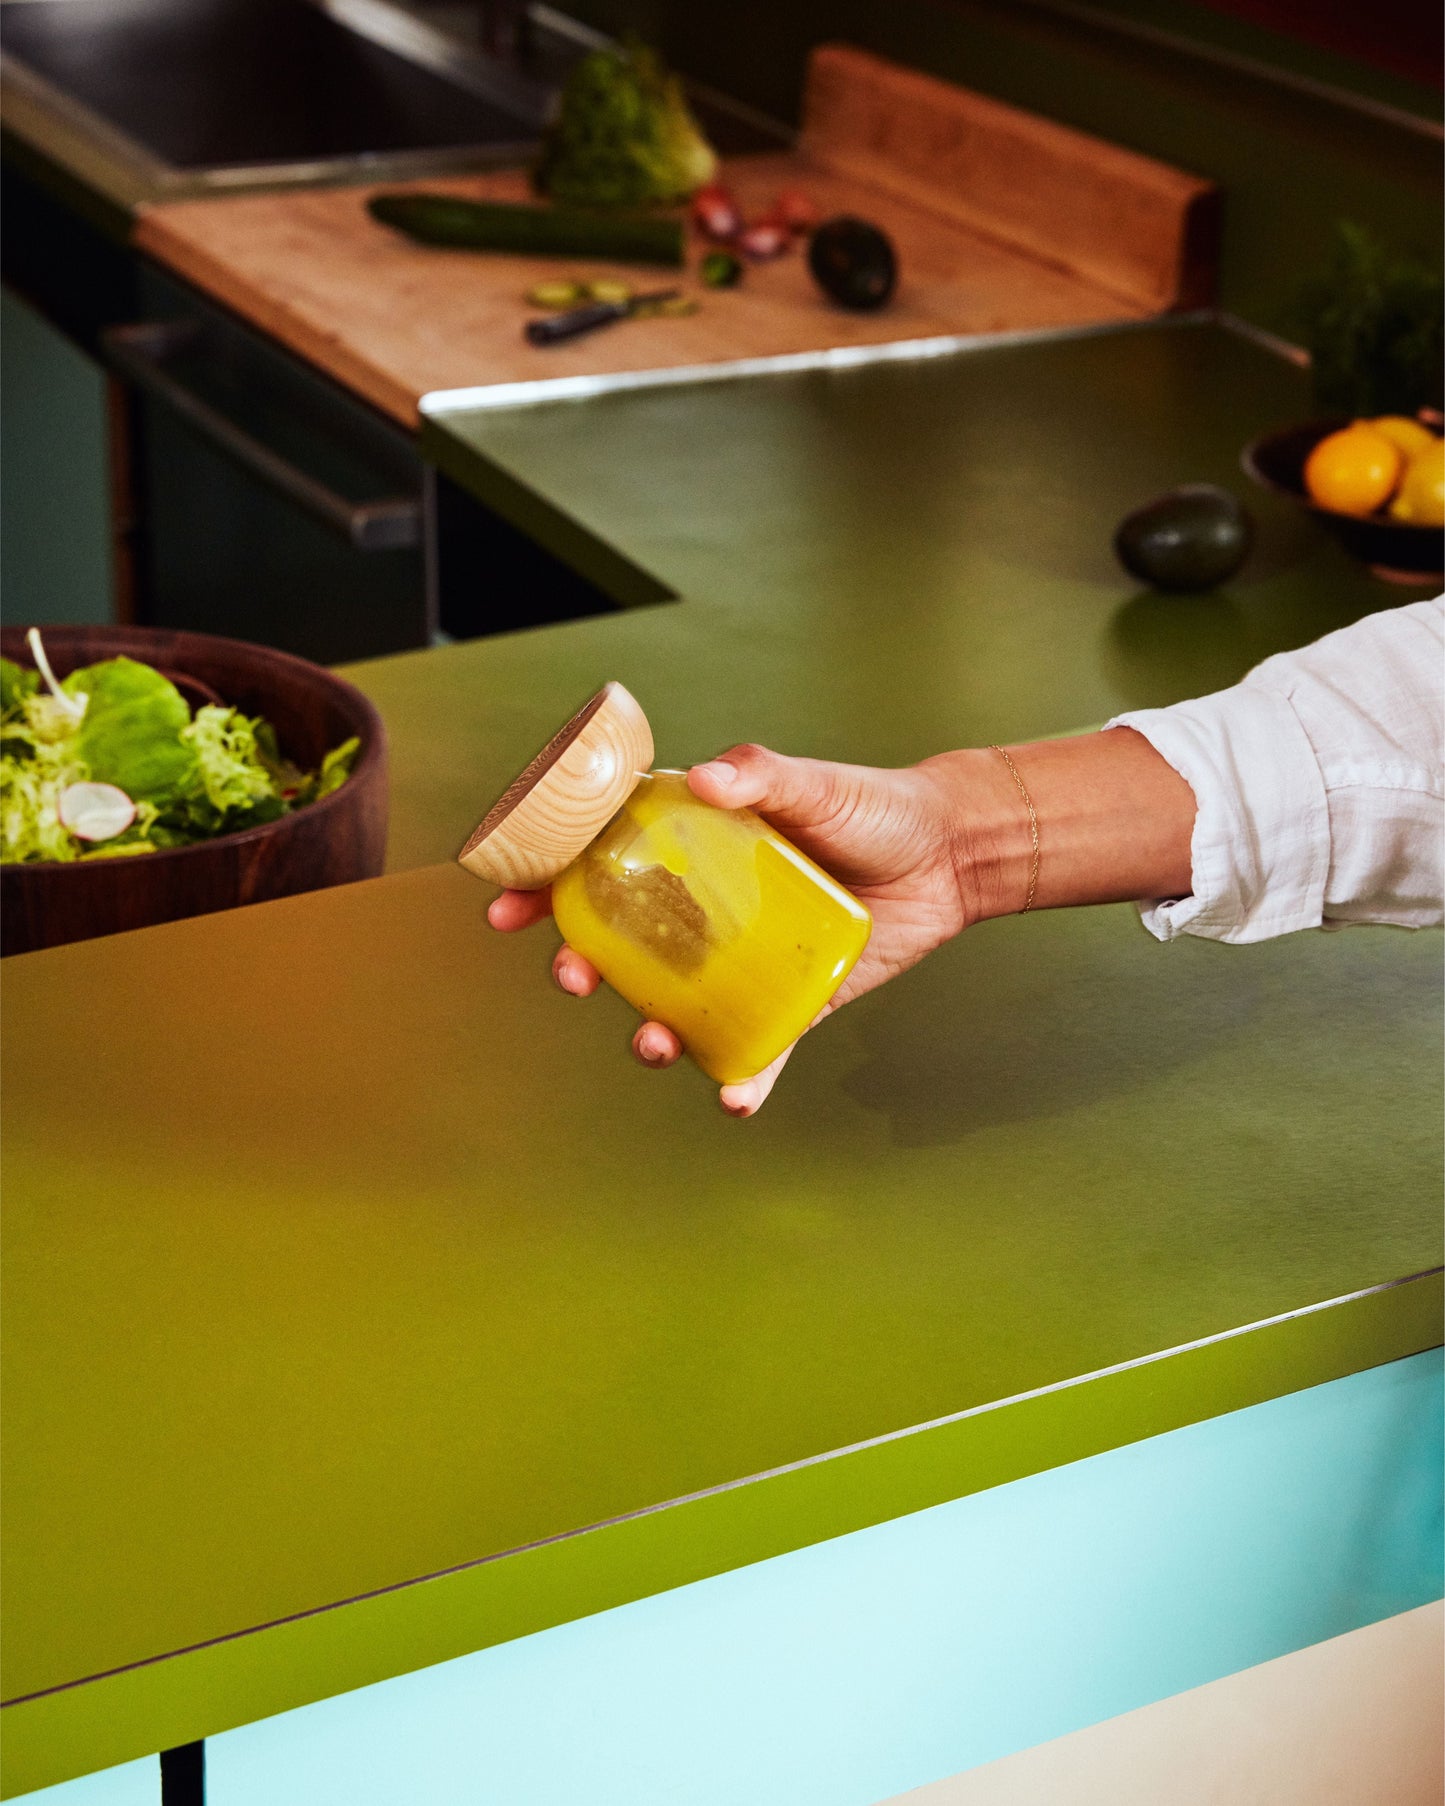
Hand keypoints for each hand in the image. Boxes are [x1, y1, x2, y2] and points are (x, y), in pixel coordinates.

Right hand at [487, 743, 1022, 1115]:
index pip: (600, 867)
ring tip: (651, 1042)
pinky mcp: (789, 1002)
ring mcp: (741, 961)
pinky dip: (740, 1078)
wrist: (949, 855)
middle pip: (620, 945)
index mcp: (693, 850)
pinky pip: (753, 1049)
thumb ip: (761, 777)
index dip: (544, 888)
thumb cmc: (873, 808)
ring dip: (648, 1031)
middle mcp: (706, 910)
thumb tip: (704, 780)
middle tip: (572, 976)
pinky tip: (735, 1099)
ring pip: (672, 1006)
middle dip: (581, 965)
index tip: (505, 909)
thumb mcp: (815, 785)